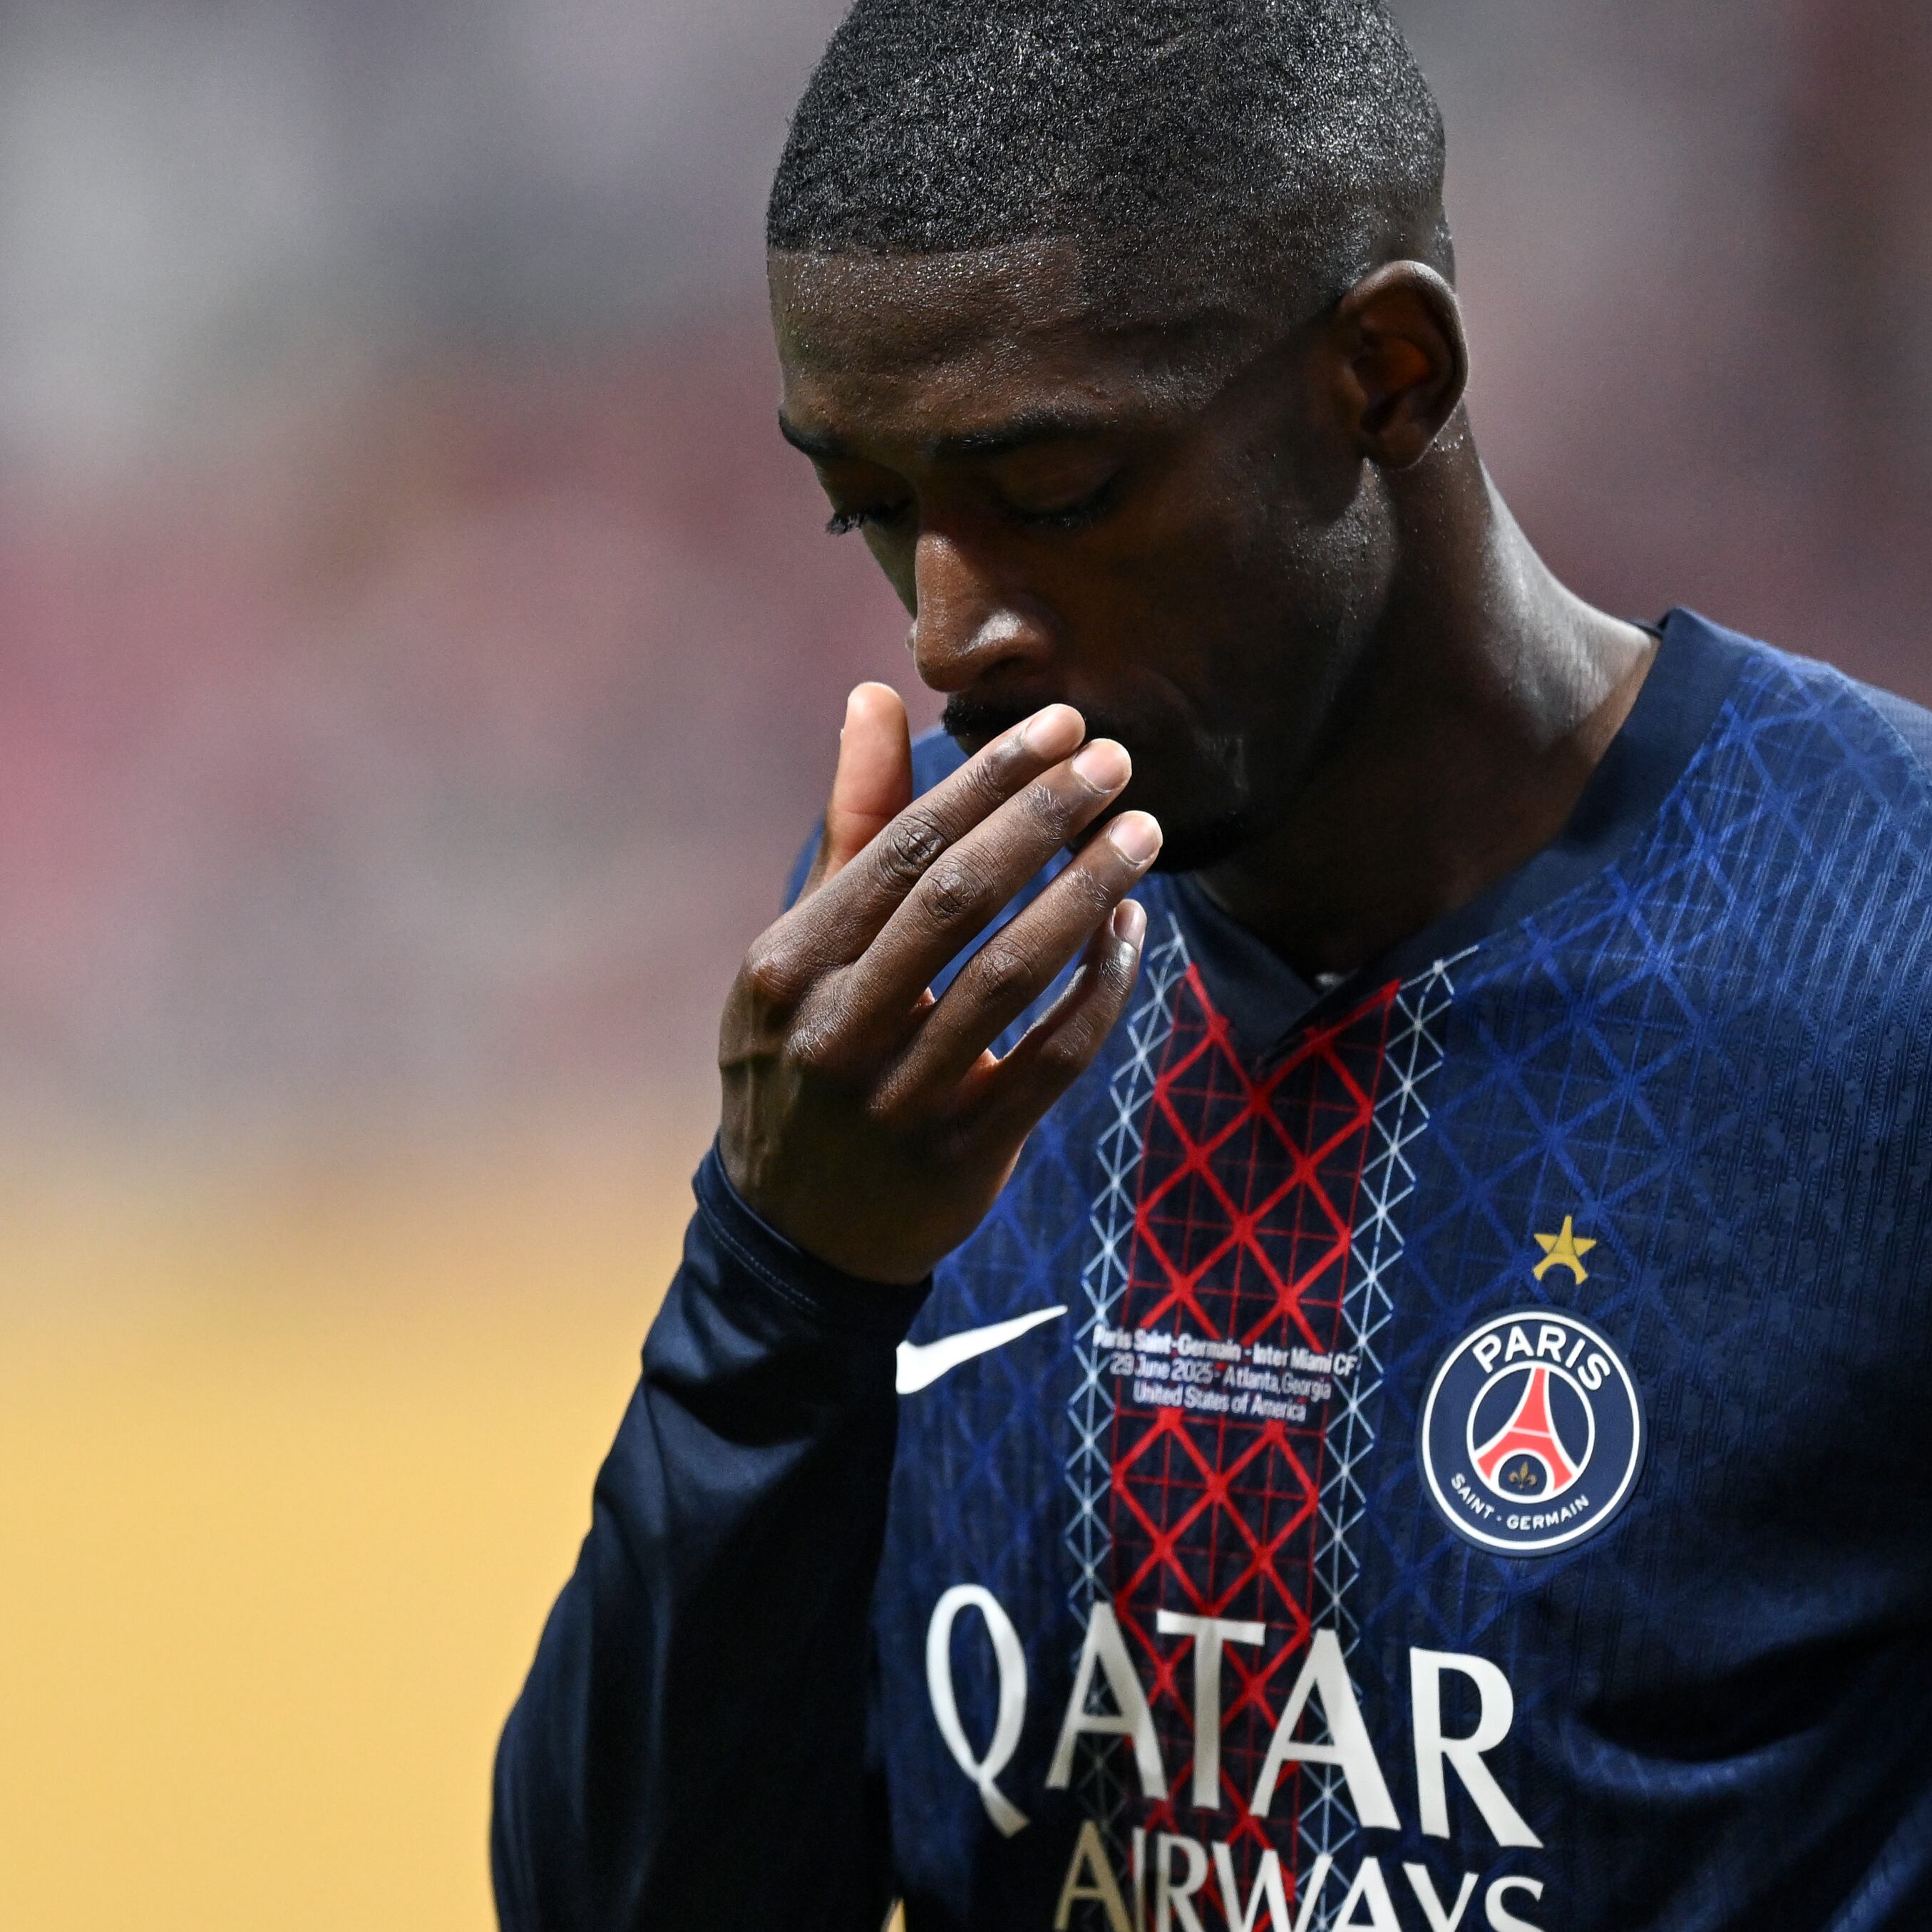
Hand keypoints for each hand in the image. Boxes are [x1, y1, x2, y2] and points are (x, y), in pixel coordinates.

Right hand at [717, 683, 1160, 1282]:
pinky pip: (1054, 1056)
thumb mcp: (801, 950)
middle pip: (958, 899)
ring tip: (1143, 834)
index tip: (1058, 725)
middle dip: (1045, 818)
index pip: (901, 846)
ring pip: (1014, 975)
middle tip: (1116, 761)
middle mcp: (835, 1029)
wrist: (795, 1235)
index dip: (986, 779)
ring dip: (1088, 893)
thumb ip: (851, 825)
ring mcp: (898, 1098)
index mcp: (788, 965)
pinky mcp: (962, 1155)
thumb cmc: (803, 1057)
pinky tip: (1131, 931)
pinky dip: (1101, 988)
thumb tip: (875, 696)